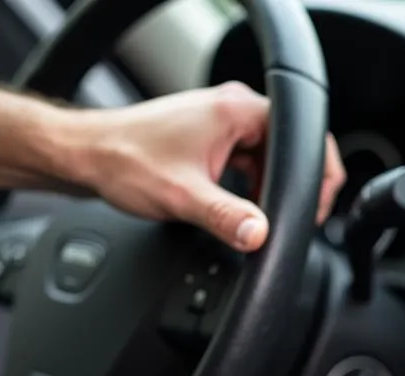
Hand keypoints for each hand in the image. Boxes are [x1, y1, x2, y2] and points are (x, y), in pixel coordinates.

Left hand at [66, 81, 345, 251]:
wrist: (86, 156)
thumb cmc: (125, 161)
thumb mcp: (183, 198)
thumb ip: (227, 218)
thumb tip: (260, 236)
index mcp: (235, 111)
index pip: (303, 137)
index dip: (318, 176)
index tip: (314, 209)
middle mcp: (232, 109)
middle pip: (289, 149)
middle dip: (293, 188)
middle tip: (286, 221)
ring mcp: (222, 123)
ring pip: (269, 159)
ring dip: (270, 189)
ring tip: (256, 216)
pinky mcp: (211, 139)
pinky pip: (249, 163)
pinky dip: (251, 187)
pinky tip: (239, 208)